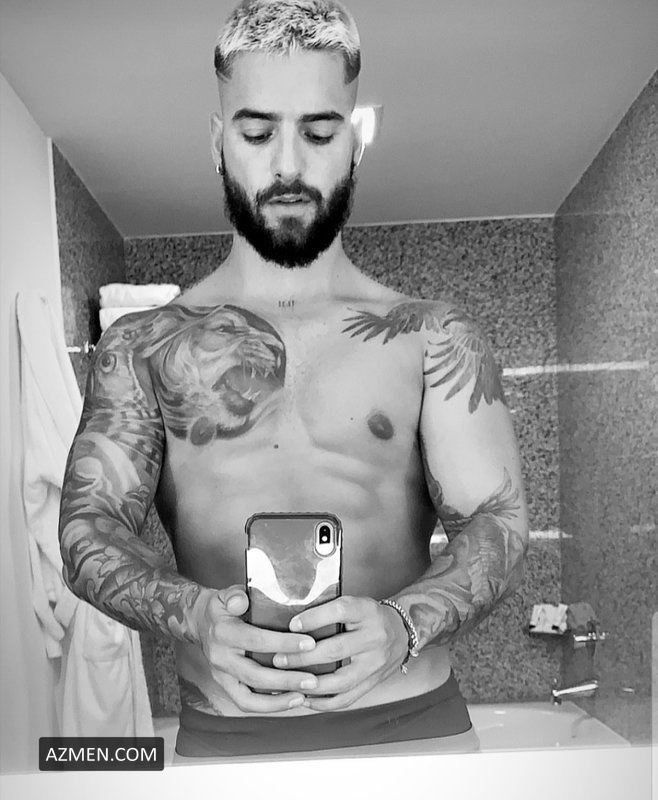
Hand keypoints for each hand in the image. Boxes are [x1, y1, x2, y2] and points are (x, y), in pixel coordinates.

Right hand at [194, 585, 320, 712]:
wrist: (201, 622)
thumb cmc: (222, 607)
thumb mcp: (226, 594)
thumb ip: (235, 595)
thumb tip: (242, 600)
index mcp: (223, 632)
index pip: (256, 640)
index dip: (284, 643)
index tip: (310, 643)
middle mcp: (221, 658)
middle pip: (254, 675)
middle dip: (286, 679)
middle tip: (312, 680)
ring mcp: (222, 676)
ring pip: (248, 698)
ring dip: (277, 701)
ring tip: (303, 697)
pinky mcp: (226, 687)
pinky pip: (246, 703)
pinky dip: (268, 706)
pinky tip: (290, 700)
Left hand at [271, 596, 409, 710]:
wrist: (402, 631)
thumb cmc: (368, 616)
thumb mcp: (355, 603)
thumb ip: (329, 610)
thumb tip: (291, 622)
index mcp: (366, 611)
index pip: (340, 611)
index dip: (314, 618)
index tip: (292, 625)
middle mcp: (374, 637)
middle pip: (336, 649)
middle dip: (303, 657)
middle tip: (279, 659)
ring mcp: (375, 663)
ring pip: (341, 680)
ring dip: (311, 684)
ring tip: (289, 682)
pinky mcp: (373, 682)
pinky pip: (348, 698)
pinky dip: (324, 702)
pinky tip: (305, 699)